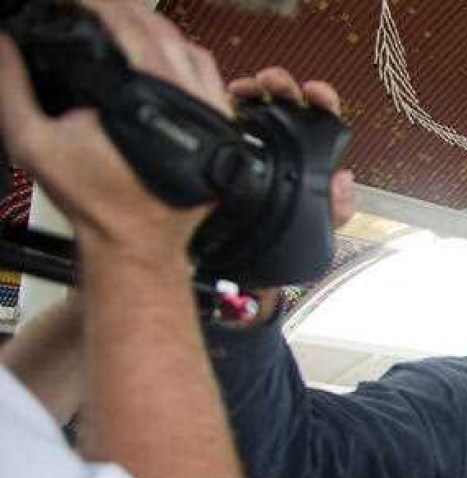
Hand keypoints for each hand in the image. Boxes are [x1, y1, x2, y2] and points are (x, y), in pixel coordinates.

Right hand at [0, 0, 227, 257]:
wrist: (137, 243)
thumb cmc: (92, 199)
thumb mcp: (33, 143)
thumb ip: (11, 87)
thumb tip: (1, 40)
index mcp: (146, 96)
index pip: (126, 24)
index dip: (96, 2)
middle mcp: (188, 99)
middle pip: (159, 28)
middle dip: (122, 8)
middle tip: (90, 4)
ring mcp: (213, 113)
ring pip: (188, 46)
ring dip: (153, 27)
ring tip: (119, 21)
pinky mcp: (223, 128)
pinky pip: (208, 74)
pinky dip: (181, 54)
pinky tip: (155, 53)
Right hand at [228, 68, 356, 227]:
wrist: (254, 245)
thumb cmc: (292, 232)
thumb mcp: (320, 223)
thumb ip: (339, 207)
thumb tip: (344, 181)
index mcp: (316, 152)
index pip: (326, 117)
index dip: (323, 99)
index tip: (313, 91)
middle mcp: (291, 138)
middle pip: (292, 100)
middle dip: (283, 85)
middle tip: (272, 83)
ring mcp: (264, 135)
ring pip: (264, 99)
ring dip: (257, 87)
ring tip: (247, 88)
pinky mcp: (238, 137)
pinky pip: (237, 111)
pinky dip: (234, 99)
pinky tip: (229, 97)